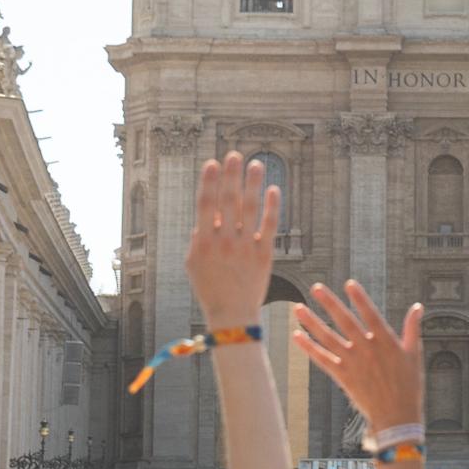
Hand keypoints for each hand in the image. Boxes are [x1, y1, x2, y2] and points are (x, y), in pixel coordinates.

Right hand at [184, 152, 280, 326]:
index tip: (213, 162)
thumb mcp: (193, 263)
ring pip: (249, 209)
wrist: (232, 314)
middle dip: (231, 176)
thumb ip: (198, 237)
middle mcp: (224, 242)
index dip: (209, 182)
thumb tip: (205, 214)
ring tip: (256, 163)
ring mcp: (245, 247)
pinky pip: (269, 225)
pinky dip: (272, 206)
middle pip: (228, 202)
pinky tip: (274, 188)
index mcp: (203, 242)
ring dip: (252, 184)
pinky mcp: (264, 254)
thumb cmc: (210, 287)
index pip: (206, 205)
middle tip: (235, 154)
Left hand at [292, 280, 424, 435]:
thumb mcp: (414, 354)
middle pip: (344, 321)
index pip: (370, 313)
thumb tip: (418, 307)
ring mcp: (352, 362)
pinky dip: (309, 348)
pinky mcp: (343, 376)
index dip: (359, 298)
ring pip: (328, 338)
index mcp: (385, 341)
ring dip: (312, 322)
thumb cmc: (409, 385)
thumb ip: (412, 328)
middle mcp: (366, 348)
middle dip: (330, 303)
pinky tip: (297, 336)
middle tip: (316, 288)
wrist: (396, 416)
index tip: (349, 283)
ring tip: (298, 309)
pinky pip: (322, 359)